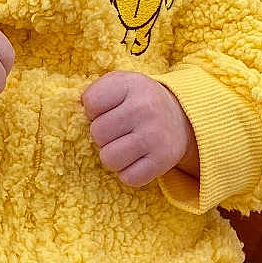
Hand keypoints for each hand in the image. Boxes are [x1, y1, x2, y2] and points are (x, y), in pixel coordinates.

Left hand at [82, 70, 197, 186]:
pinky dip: (129, 173)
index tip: (110, 110)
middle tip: (120, 130)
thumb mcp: (121, 84)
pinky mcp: (163, 160)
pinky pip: (128, 178)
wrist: (182, 116)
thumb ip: (96, 92)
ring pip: (109, 159)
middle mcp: (145, 108)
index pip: (91, 103)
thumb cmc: (139, 101)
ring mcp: (155, 135)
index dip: (94, 111)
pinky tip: (138, 158)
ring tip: (127, 145)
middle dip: (104, 135)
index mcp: (132, 84)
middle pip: (98, 134)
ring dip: (114, 156)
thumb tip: (79, 109)